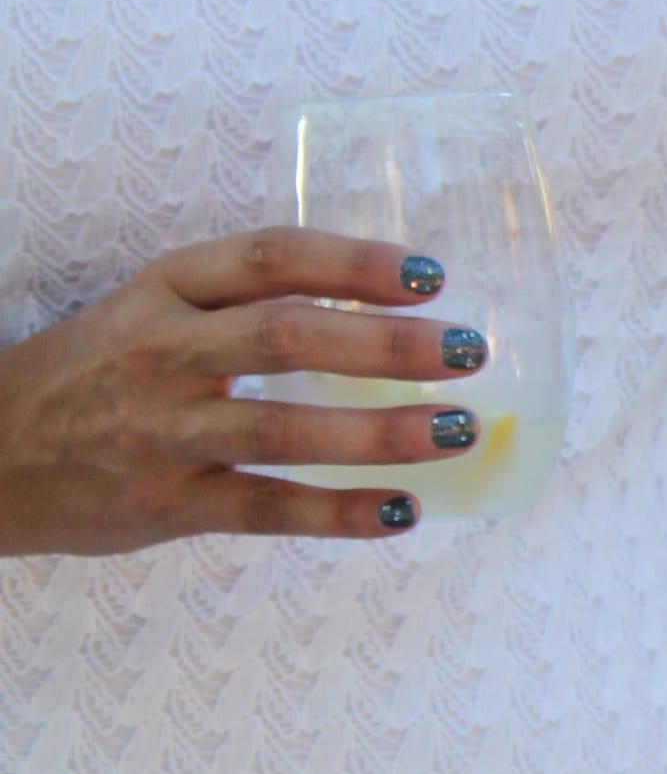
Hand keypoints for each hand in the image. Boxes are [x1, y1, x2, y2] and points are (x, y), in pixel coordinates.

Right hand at [0, 231, 490, 555]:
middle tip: (468, 350)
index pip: (269, 259)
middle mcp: (162, 353)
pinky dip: (339, 514)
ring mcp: (163, 433)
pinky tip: (402, 512)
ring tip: (456, 429)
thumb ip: (237, 302)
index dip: (354, 263)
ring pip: (283, 430)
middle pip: (286, 337)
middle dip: (387, 343)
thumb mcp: (149, 309)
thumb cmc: (91, 374)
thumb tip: (372, 302)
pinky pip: (266, 510)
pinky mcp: (167, 504)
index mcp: (164, 289)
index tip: (430, 274)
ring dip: (380, 433)